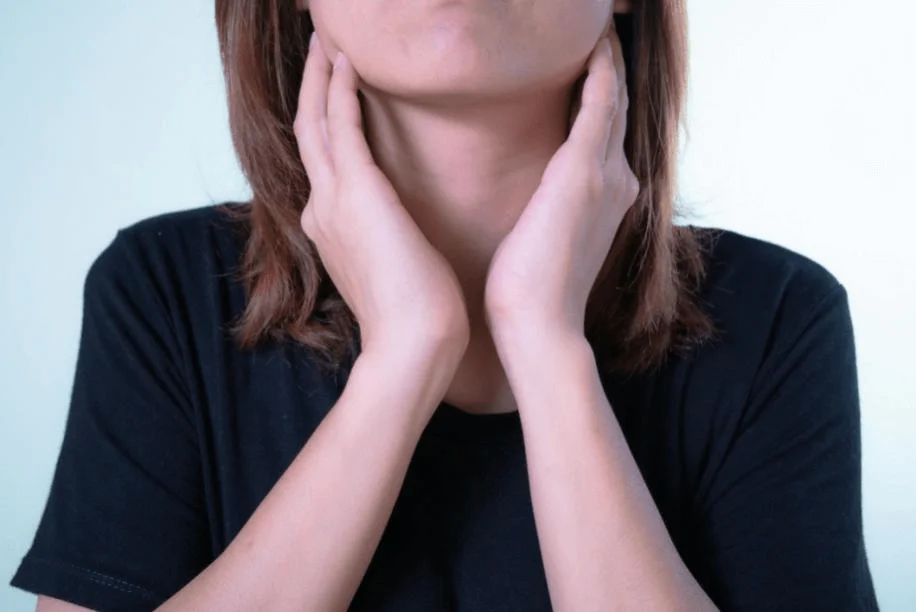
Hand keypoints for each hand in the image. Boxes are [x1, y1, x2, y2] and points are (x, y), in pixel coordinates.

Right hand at [294, 34, 469, 356]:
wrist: (413, 345)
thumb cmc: (417, 314)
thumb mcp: (395, 268)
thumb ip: (386, 242)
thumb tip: (399, 232)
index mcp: (331, 227)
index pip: (323, 162)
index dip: (324, 122)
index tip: (334, 92)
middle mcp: (322, 209)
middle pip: (308, 132)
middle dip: (312, 88)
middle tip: (318, 47)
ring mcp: (332, 200)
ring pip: (315, 121)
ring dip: (319, 77)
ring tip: (326, 40)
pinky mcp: (355, 193)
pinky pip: (339, 125)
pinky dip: (338, 89)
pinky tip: (346, 60)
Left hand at [483, 28, 638, 338]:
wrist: (538, 326)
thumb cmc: (530, 290)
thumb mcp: (546, 237)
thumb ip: (552, 207)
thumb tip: (536, 198)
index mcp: (606, 194)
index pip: (606, 125)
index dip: (603, 87)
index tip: (590, 55)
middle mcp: (617, 177)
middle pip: (617, 102)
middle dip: (610, 63)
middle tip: (602, 23)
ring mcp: (606, 173)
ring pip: (613, 94)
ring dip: (608, 57)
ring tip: (599, 24)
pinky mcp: (583, 172)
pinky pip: (599, 101)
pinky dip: (600, 67)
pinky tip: (595, 40)